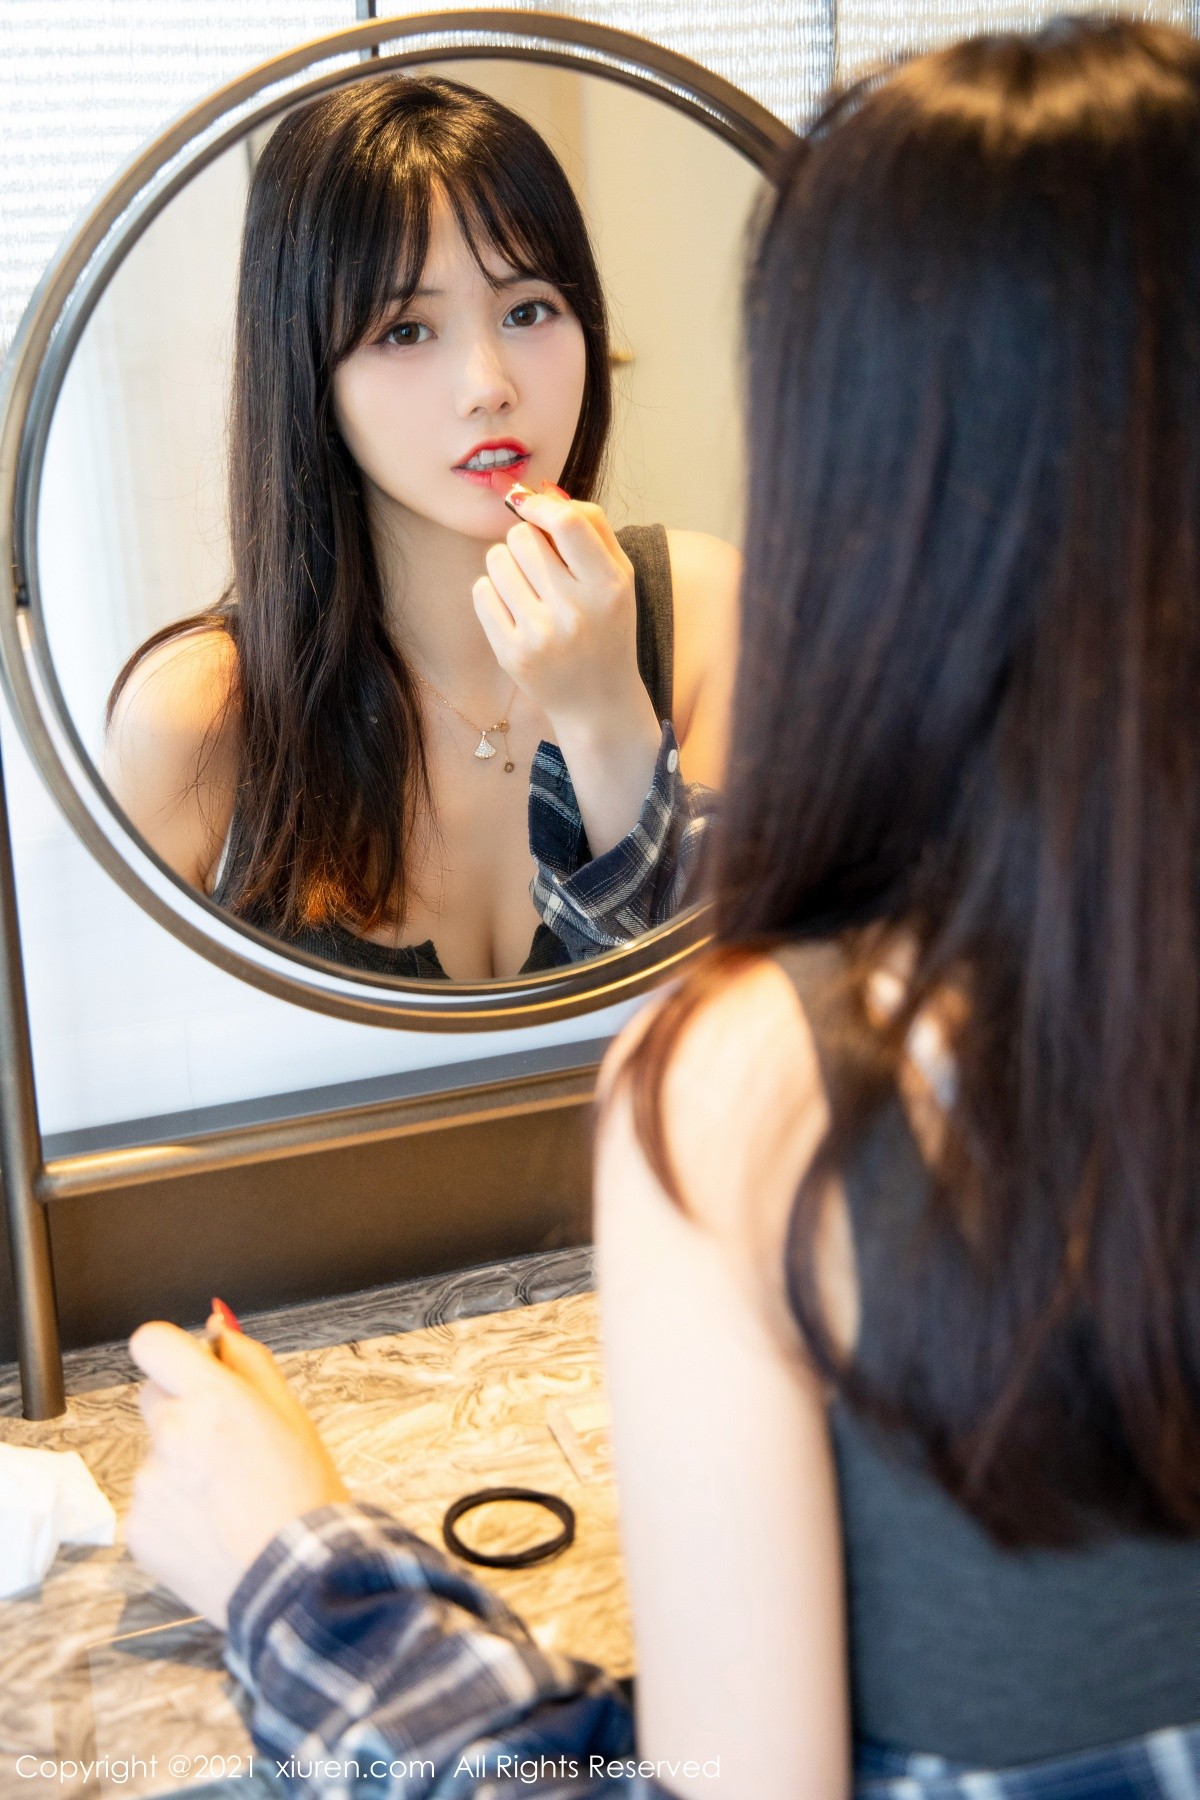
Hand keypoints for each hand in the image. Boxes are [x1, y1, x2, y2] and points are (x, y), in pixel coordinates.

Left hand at [125, 1316, 349, 1627]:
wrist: (296, 1581)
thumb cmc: (303, 1497)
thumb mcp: (292, 1414)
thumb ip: (250, 1361)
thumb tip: (218, 1326)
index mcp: (213, 1400)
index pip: (153, 1342)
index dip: (169, 1350)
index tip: (187, 1365)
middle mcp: (173, 1436)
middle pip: (154, 1396)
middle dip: (183, 1409)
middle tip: (226, 1443)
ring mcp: (150, 1484)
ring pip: (156, 1454)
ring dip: (182, 1465)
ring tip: (229, 1498)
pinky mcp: (138, 1528)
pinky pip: (150, 1501)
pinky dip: (175, 1509)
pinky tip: (212, 1525)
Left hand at [473, 487, 654, 740]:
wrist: (598, 700)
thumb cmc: (607, 626)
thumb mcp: (618, 576)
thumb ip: (590, 525)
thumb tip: (541, 490)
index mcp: (609, 587)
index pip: (567, 524)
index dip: (539, 504)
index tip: (527, 502)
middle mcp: (576, 612)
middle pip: (523, 537)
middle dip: (524, 538)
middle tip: (537, 561)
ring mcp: (541, 636)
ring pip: (497, 560)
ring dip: (506, 563)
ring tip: (526, 585)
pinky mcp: (512, 654)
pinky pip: (481, 592)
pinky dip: (492, 591)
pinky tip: (514, 607)